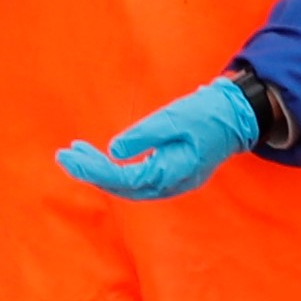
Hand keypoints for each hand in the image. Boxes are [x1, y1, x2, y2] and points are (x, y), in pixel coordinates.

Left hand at [59, 74, 267, 205]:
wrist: (236, 116)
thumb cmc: (206, 114)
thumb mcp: (173, 118)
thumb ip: (144, 135)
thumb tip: (114, 149)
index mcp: (171, 172)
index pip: (122, 178)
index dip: (93, 170)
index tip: (70, 157)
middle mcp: (169, 185)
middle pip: (120, 186)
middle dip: (90, 171)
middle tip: (63, 155)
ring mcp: (171, 183)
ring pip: (127, 185)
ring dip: (99, 171)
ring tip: (75, 154)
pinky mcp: (170, 175)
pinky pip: (136, 179)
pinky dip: (114, 170)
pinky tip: (99, 158)